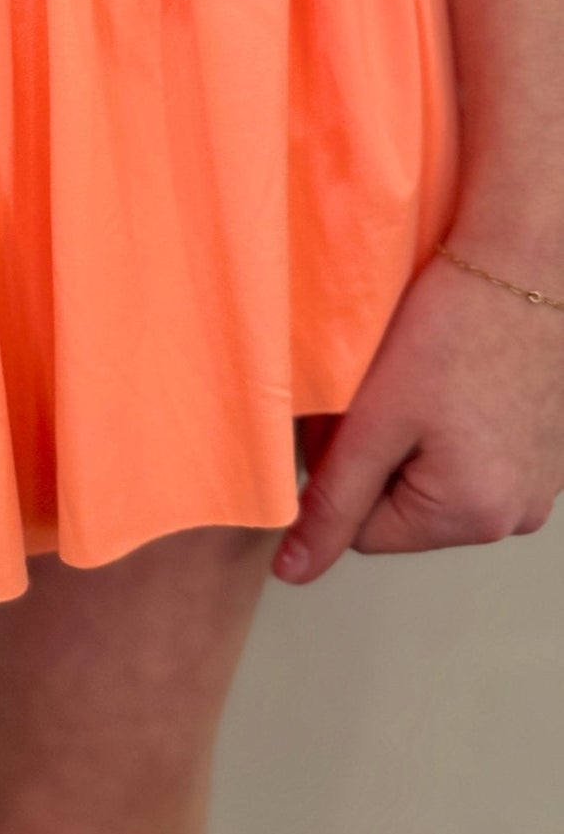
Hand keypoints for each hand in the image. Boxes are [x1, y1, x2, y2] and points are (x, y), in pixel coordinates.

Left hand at [274, 239, 563, 582]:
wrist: (525, 263)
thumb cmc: (453, 328)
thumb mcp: (375, 419)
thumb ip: (333, 500)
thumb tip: (295, 571)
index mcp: (473, 519)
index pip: (363, 531)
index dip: (340, 470)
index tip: (350, 415)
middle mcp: (515, 516)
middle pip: (402, 507)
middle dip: (377, 454)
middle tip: (382, 389)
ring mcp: (537, 483)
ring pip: (433, 477)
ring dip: (410, 436)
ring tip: (422, 377)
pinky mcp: (544, 449)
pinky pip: (472, 454)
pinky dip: (448, 421)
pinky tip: (452, 375)